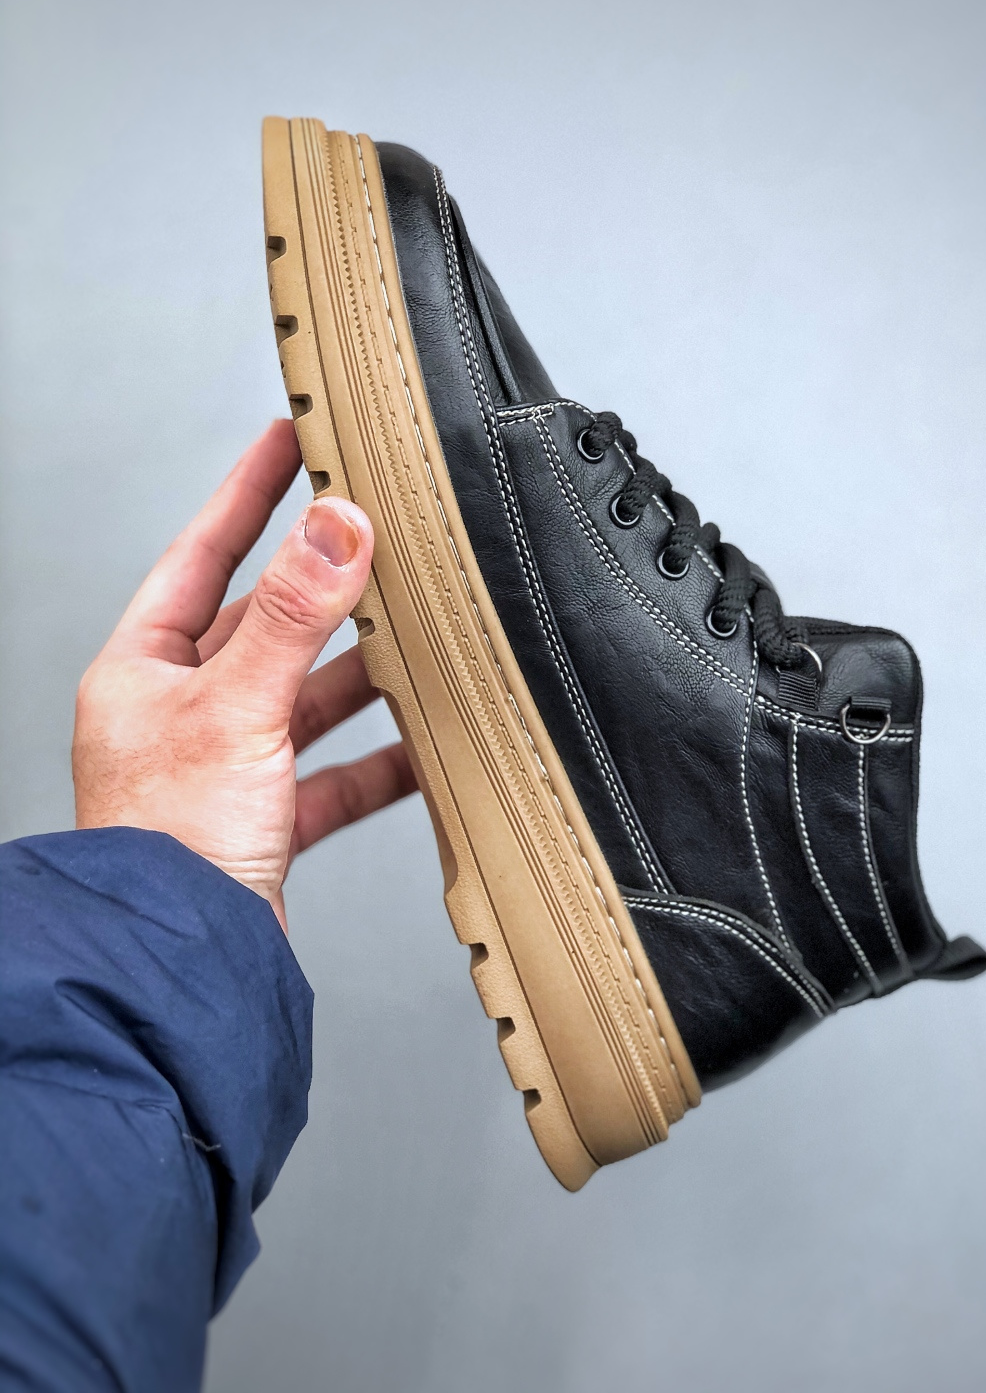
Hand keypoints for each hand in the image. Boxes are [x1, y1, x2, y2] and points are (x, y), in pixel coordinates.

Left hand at [73, 419, 416, 930]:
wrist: (176, 967)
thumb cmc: (166, 847)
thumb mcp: (236, 710)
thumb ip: (295, 616)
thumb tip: (337, 525)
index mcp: (144, 668)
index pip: (203, 551)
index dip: (249, 491)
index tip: (292, 438)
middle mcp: (180, 710)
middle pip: (266, 625)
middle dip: (327, 591)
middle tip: (381, 538)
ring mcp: (224, 765)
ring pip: (306, 699)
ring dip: (361, 680)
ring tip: (420, 644)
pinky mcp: (263, 820)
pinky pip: (332, 775)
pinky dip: (377, 762)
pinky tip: (422, 751)